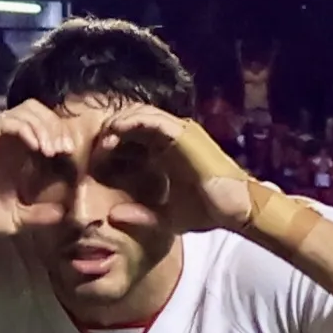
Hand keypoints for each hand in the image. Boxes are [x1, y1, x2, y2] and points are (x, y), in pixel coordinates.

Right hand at [0, 101, 76, 238]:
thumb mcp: (16, 219)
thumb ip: (39, 215)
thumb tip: (64, 214)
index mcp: (15, 151)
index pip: (42, 124)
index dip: (59, 132)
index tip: (70, 152)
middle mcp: (3, 138)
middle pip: (36, 111)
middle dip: (55, 125)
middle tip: (64, 148)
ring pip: (24, 112)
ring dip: (43, 126)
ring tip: (52, 149)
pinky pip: (5, 122)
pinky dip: (26, 129)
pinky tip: (37, 146)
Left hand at [90, 109, 259, 236]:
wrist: (236, 208)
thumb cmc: (206, 212)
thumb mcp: (166, 218)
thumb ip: (141, 217)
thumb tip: (112, 217)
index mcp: (168, 152)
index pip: (135, 135)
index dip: (114, 142)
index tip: (98, 159)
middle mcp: (173, 138)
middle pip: (134, 120)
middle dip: (113, 129)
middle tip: (96, 146)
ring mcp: (179, 132)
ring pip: (140, 114)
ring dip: (119, 123)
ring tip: (104, 139)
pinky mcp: (183, 133)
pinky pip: (152, 119)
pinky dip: (132, 122)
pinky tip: (116, 132)